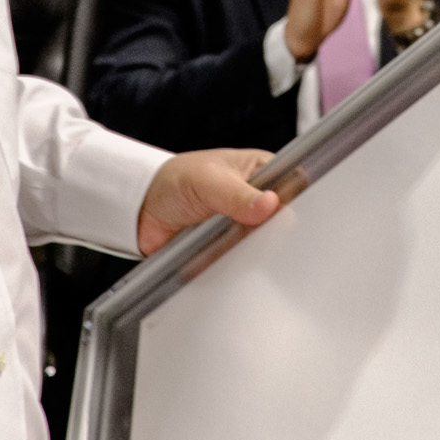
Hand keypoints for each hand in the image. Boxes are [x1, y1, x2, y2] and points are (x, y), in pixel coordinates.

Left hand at [137, 147, 282, 256]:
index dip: (299, 202)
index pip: (293, 186)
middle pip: (284, 221)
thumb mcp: (208, 181)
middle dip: (278, 233)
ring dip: (258, 252)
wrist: (140, 209)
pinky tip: (235, 268)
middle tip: (266, 239)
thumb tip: (270, 204)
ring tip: (245, 254)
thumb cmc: (173, 180)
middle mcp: (257, 200)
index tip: (290, 219)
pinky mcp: (231, 249)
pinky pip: (244, 262)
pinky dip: (239, 266)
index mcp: (261, 171)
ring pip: (266, 244)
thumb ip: (238, 194)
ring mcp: (245, 226)